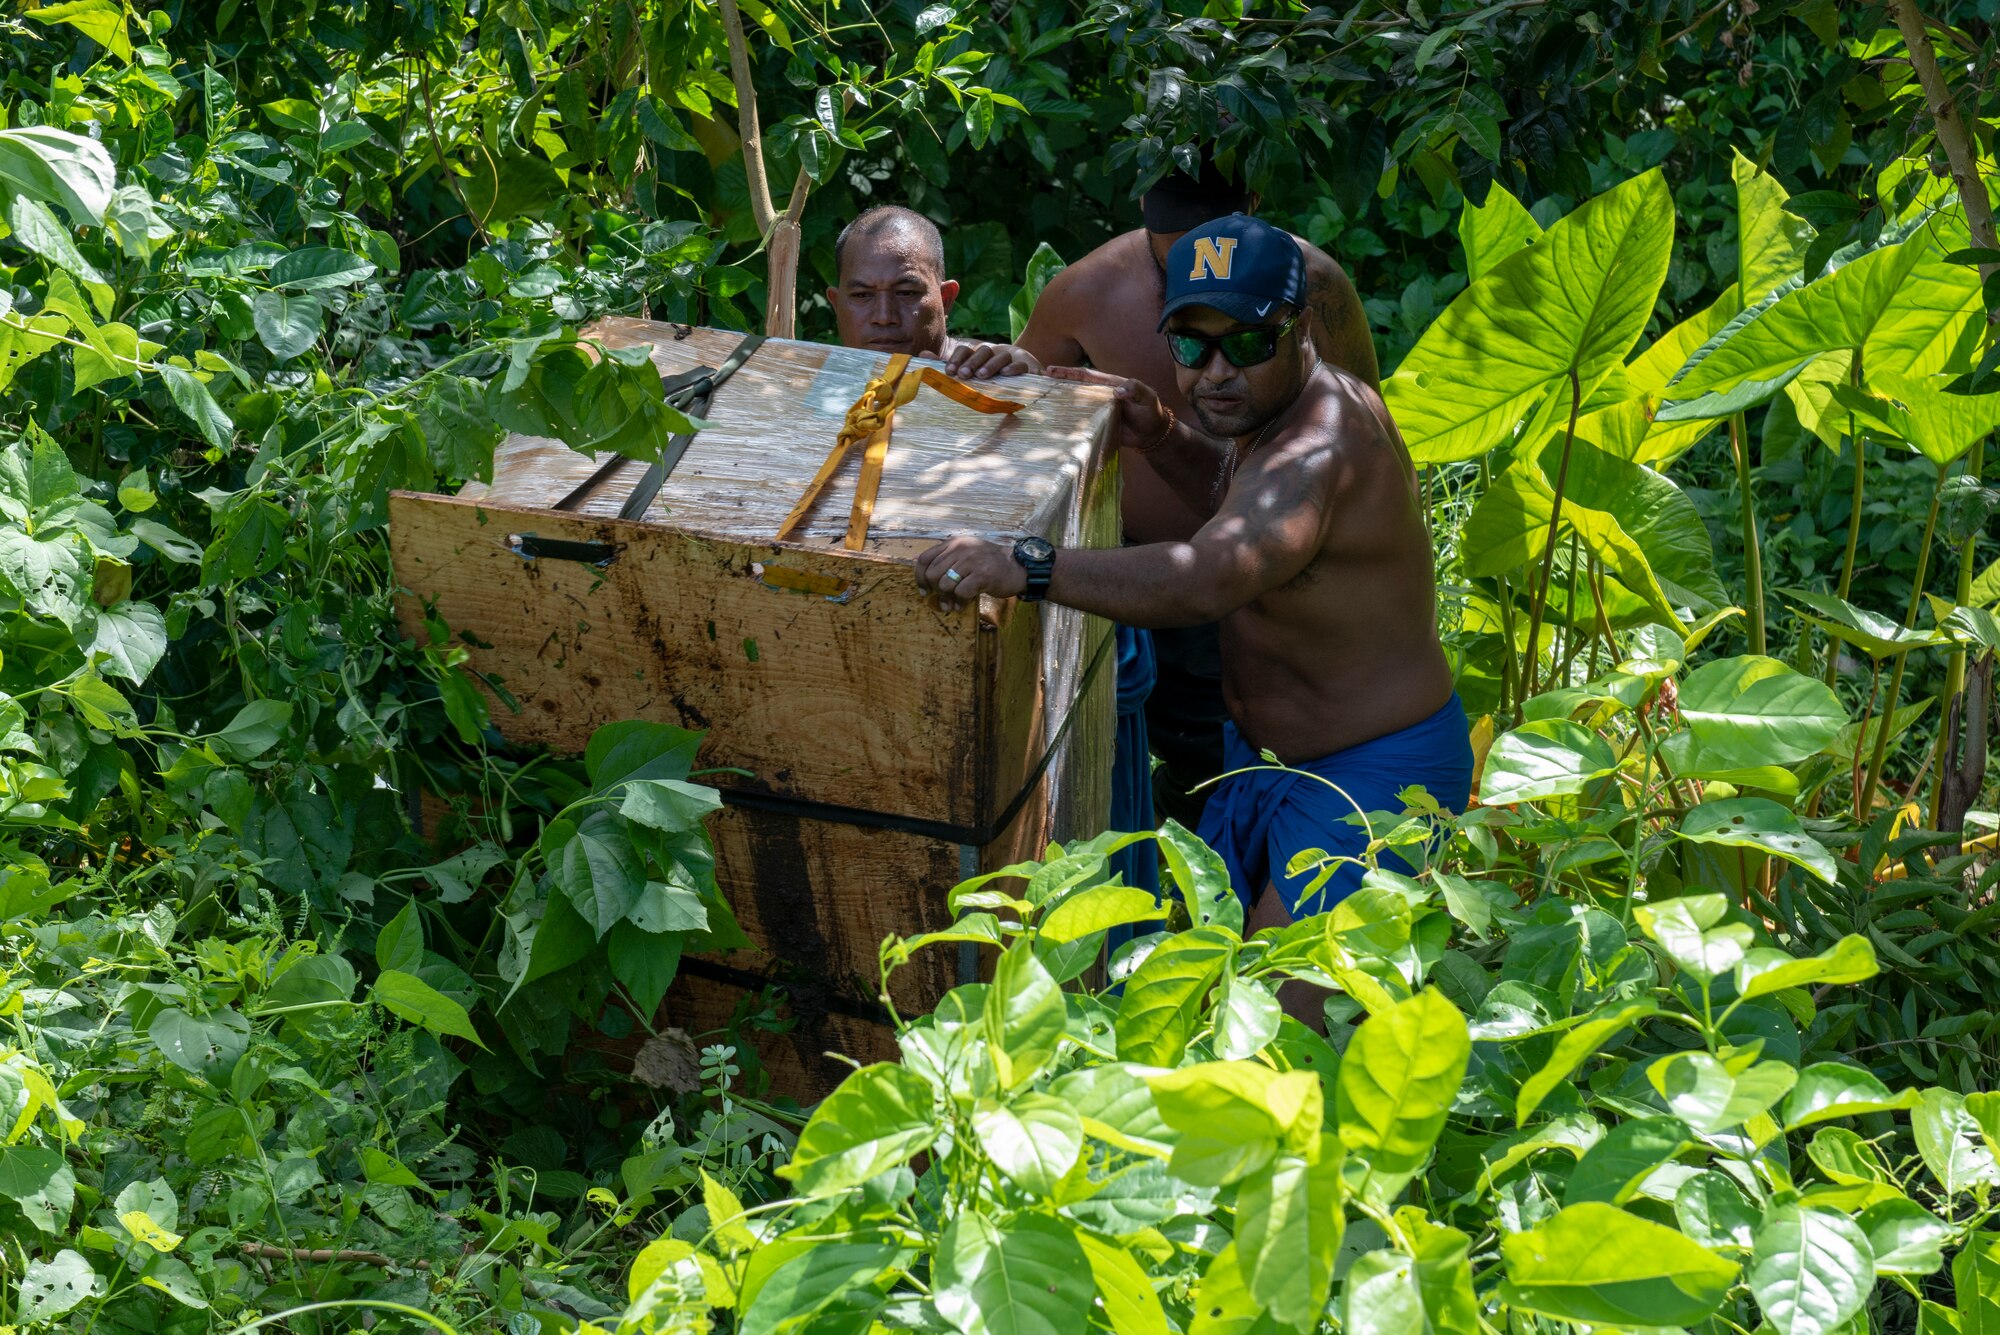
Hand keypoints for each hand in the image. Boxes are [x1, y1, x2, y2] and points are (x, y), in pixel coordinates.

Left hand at [914, 535, 1026, 611]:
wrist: (1017, 567)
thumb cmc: (989, 564)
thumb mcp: (966, 554)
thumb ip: (947, 560)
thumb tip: (923, 576)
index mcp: (954, 543)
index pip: (924, 559)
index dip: (919, 577)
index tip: (924, 591)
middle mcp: (961, 549)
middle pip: (932, 574)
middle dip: (936, 591)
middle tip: (944, 599)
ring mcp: (972, 561)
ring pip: (945, 585)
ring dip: (948, 598)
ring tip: (955, 602)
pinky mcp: (982, 575)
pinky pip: (961, 593)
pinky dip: (961, 602)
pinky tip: (965, 603)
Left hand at [943, 339, 1042, 379]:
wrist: (1025, 378)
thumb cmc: (991, 380)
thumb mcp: (969, 374)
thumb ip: (947, 365)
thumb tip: (922, 355)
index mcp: (977, 356)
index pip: (965, 350)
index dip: (957, 358)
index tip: (949, 371)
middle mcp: (993, 354)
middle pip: (982, 350)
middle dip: (972, 362)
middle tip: (963, 375)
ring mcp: (1011, 359)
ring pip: (1001, 356)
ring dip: (990, 364)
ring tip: (982, 376)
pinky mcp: (1027, 367)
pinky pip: (1021, 365)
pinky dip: (1014, 368)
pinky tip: (1006, 374)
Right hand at [1046, 365, 1169, 449]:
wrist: (1151, 434)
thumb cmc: (1151, 412)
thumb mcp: (1147, 396)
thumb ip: (1135, 389)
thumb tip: (1117, 392)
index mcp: (1109, 384)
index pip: (1087, 375)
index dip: (1070, 372)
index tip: (1052, 370)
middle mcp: (1100, 395)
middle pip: (1076, 385)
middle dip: (1059, 381)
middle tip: (1041, 378)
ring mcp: (1097, 409)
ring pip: (1076, 401)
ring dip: (1060, 398)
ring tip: (1042, 396)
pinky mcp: (1097, 423)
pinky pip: (1080, 419)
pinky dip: (1068, 417)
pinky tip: (1055, 418)